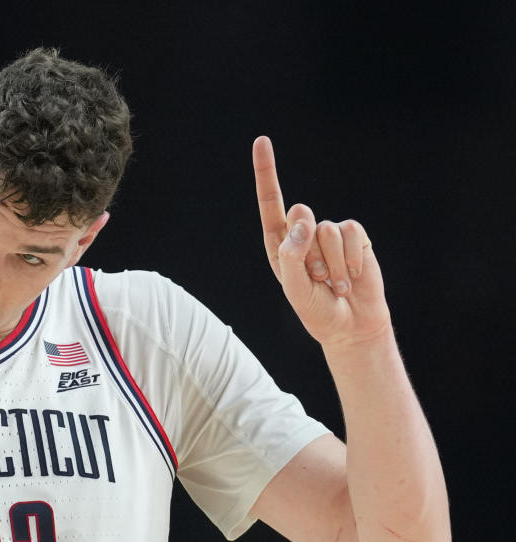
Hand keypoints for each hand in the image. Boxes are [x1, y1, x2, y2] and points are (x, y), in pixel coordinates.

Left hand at [252, 136, 391, 349]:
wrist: (351, 325)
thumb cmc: (317, 310)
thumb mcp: (295, 288)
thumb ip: (291, 255)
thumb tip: (302, 222)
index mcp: (280, 244)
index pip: (270, 203)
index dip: (267, 172)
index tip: (262, 141)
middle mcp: (303, 234)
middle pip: (300, 213)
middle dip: (308, 250)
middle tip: (316, 279)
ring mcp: (329, 234)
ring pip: (326, 230)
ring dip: (331, 264)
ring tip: (334, 284)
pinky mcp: (355, 237)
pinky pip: (351, 232)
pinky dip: (350, 259)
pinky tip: (351, 276)